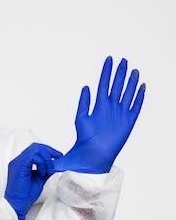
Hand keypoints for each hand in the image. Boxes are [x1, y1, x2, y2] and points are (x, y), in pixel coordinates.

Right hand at [5, 143, 62, 219]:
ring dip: (46, 158)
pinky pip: (32, 157)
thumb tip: (55, 165)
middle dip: (49, 151)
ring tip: (47, 169)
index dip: (48, 151)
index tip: (58, 156)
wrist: (17, 204)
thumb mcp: (39, 179)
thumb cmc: (24, 195)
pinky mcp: (19, 167)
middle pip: (36, 147)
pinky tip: (42, 171)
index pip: (35, 150)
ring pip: (35, 149)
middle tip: (58, 158)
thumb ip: (45, 170)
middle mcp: (18, 161)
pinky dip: (41, 162)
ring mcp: (17, 163)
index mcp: (22, 163)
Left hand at [53, 56, 145, 173]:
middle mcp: (109, 109)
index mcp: (97, 109)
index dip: (105, 74)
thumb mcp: (78, 123)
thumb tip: (82, 92)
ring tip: (134, 69)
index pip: (101, 86)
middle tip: (122, 60)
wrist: (93, 159)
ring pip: (127, 94)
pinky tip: (142, 86)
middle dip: (119, 73)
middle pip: (115, 86)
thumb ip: (80, 108)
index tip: (107, 62)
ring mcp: (119, 115)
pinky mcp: (128, 123)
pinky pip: (135, 107)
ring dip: (131, 82)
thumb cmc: (82, 148)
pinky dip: (139, 97)